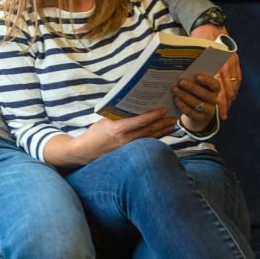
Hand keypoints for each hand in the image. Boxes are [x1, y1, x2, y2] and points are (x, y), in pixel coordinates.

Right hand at [50, 109, 177, 167]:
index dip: (153, 115)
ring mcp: (128, 148)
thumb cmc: (94, 133)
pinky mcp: (129, 152)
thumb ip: (119, 116)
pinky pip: (145, 144)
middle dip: (163, 123)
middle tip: (174, 116)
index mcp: (118, 129)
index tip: (163, 109)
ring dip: (162, 131)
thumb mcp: (105, 120)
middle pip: (149, 131)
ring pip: (150, 138)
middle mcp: (126, 140)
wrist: (85, 151)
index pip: (141, 122)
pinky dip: (155, 138)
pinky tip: (163, 134)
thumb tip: (133, 106)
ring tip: (172, 124)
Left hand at [173, 73, 220, 132]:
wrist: (199, 109)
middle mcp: (214, 100)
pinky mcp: (200, 118)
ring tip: (175, 89)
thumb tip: (185, 70)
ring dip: (184, 96)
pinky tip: (176, 99)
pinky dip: (182, 105)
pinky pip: (191, 112)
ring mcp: (208, 110)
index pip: (214, 85)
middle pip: (205, 94)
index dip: (207, 81)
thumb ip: (195, 78)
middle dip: (192, 87)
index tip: (197, 76)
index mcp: (216, 89)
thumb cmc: (198, 90)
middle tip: (181, 81)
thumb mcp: (200, 84)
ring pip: (197, 103)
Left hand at [190, 24, 241, 118]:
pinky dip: (234, 88)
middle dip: (225, 103)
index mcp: (217, 64)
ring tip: (226, 109)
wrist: (210, 26)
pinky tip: (231, 96)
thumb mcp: (195, 54)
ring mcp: (233, 63)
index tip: (219, 111)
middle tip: (222, 115)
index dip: (220, 100)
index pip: (219, 86)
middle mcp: (227, 65)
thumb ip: (194, 68)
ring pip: (234, 85)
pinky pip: (237, 78)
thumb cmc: (199, 40)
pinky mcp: (235, 61)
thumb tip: (185, 84)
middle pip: (228, 88)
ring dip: (230, 98)